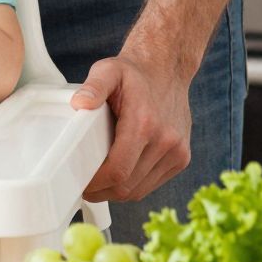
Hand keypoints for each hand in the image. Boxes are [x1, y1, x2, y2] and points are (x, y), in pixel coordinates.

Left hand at [72, 51, 191, 202]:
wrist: (168, 70)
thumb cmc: (134, 75)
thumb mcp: (108, 71)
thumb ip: (93, 87)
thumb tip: (79, 104)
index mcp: (144, 123)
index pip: (118, 171)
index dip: (96, 184)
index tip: (81, 184)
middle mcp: (165, 140)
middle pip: (127, 186)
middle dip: (101, 192)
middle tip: (84, 186)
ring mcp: (177, 152)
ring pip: (139, 190)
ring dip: (116, 192)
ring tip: (99, 182)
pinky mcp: (182, 158)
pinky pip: (152, 184)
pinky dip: (134, 186)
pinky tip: (120, 175)